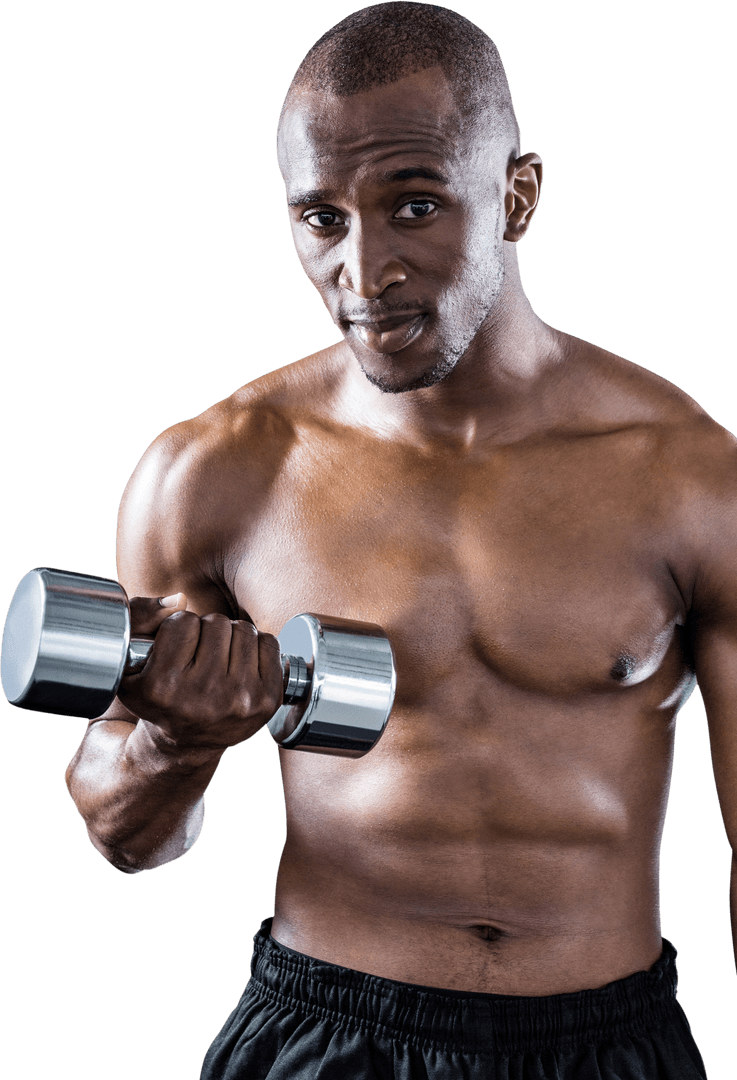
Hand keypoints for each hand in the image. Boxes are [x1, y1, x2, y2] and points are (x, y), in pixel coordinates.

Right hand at [116, 594, 283, 751]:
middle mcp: (203, 695)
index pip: (182, 621)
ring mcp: (239, 699)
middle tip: (200, 653)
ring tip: (219, 658)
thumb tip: (179, 599)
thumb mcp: (130, 663)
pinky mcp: (267, 700)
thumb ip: (140, 617)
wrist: (187, 742)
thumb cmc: (158, 696)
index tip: (177, 647)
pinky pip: (270, 643)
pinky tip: (240, 665)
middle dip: (207, 631)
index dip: (178, 628)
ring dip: (232, 637)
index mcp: (163, 687)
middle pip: (216, 622)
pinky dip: (256, 647)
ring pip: (244, 630)